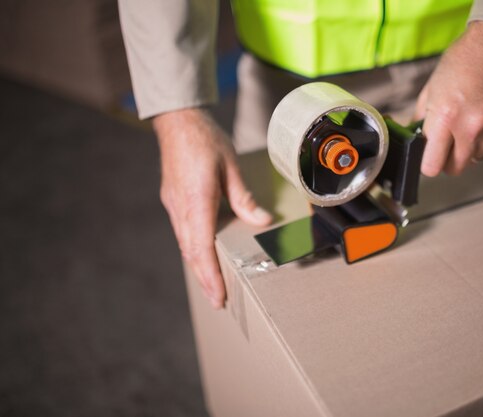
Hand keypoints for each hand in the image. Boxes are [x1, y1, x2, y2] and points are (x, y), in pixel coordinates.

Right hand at [153, 108, 271, 308]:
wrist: (177, 122)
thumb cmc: (205, 139)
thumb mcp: (230, 165)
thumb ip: (243, 197)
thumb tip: (262, 221)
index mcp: (196, 198)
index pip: (202, 246)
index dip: (210, 274)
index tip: (219, 294)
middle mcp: (181, 207)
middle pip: (192, 252)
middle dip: (205, 278)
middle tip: (218, 301)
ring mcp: (174, 205)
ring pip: (186, 244)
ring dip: (199, 267)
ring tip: (213, 285)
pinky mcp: (173, 201)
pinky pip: (183, 232)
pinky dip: (194, 250)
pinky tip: (203, 256)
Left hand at [415, 21, 482, 175]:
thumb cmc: (465, 62)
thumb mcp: (431, 90)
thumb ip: (422, 121)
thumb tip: (415, 140)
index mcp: (446, 117)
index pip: (432, 166)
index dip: (428, 163)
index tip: (429, 157)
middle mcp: (472, 127)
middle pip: (455, 169)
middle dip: (447, 160)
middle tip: (447, 143)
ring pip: (475, 159)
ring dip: (468, 149)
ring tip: (468, 124)